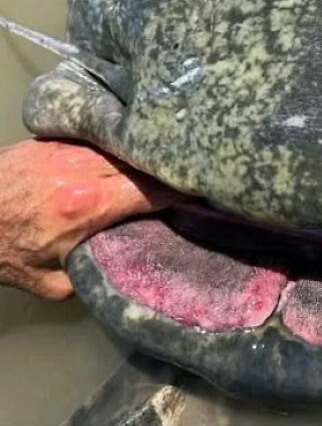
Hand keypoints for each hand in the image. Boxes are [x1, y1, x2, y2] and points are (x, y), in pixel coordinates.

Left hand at [0, 139, 179, 299]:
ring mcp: (64, 151)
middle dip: (166, 173)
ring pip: (120, 148)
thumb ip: (91, 275)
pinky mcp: (50, 142)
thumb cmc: (4, 252)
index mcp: (86, 207)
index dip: (178, 193)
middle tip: (189, 181)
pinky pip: (96, 141)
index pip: (149, 191)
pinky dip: (117, 150)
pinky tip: (128, 158)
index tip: (197, 196)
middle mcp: (80, 172)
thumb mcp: (51, 284)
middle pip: (140, 165)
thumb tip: (117, 270)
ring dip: (143, 159)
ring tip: (163, 168)